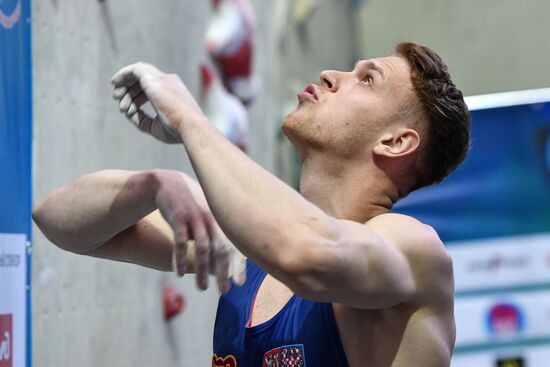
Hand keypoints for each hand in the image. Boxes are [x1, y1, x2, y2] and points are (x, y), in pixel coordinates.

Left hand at [111, 62, 204, 143]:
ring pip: (139, 74)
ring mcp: (162, 78)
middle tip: (120, 105)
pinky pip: (135, 69)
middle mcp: (169, 82)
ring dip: (125, 85)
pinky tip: (115, 83)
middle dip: (130, 92)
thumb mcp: (156, 126)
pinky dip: (123, 74)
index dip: (138, 98)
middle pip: (144, 81)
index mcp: (174, 92)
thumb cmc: (176, 130)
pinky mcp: (154, 78)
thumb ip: (142, 119)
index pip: (153, 89)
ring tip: (116, 97)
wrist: (189, 126)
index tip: (129, 110)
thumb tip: (128, 113)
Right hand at [152, 169, 244, 291]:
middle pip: (222, 248)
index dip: (239, 264)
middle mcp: (212, 218)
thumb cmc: (194, 204)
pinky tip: (178, 273)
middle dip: (224, 271)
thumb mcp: (210, 214)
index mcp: (223, 219)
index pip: (236, 244)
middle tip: (224, 291)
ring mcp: (195, 218)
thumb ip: (221, 233)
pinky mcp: (178, 217)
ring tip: (201, 288)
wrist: (169, 183)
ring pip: (202, 248)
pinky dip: (179, 259)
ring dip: (202, 270)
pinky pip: (180, 242)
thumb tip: (233, 259)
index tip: (241, 283)